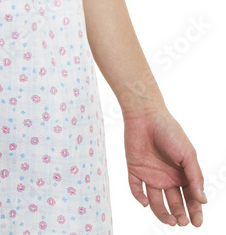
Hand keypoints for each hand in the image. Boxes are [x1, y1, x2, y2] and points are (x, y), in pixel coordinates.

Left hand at [123, 107, 206, 225]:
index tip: (197, 223)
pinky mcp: (135, 170)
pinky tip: (145, 202)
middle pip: (174, 204)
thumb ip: (195, 177)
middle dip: (179, 215)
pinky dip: (139, 197)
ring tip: (169, 220)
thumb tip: (203, 201)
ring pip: (156, 201)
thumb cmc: (170, 132)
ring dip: (162, 213)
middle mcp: (167, 178)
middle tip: (181, 221)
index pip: (190, 199)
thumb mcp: (188, 154)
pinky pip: (136, 188)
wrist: (146, 115)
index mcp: (182, 174)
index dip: (194, 212)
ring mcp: (151, 175)